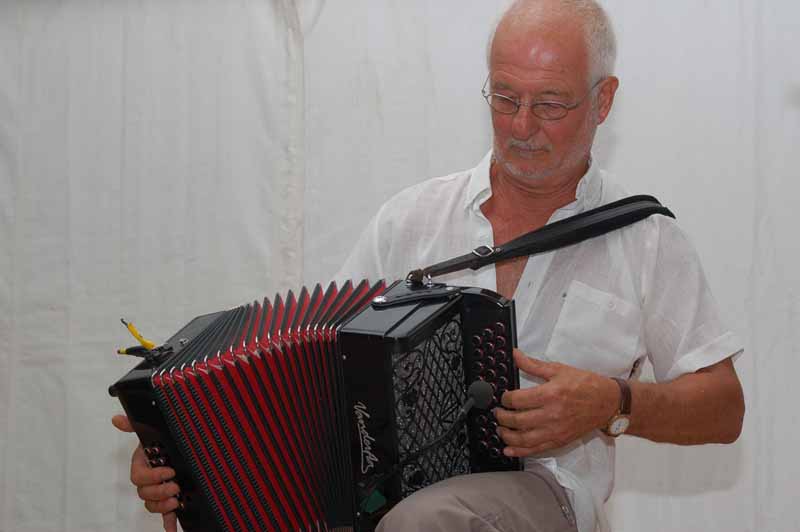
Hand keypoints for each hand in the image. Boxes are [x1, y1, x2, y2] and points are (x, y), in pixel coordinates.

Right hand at [112, 415, 179, 531]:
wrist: (179, 447)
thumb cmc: (162, 442)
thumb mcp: (152, 431)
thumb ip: (134, 425)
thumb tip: (116, 419)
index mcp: (142, 465)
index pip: (139, 477)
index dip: (152, 477)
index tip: (168, 470)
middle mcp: (148, 481)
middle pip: (144, 494)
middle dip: (159, 491)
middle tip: (175, 486)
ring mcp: (157, 492)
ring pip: (152, 505)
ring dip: (163, 506)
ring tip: (176, 500)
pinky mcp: (169, 501)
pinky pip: (165, 516)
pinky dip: (168, 524)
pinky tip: (173, 530)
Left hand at [494, 349, 619, 456]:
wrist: (607, 403)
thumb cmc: (585, 385)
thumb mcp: (559, 369)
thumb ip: (534, 364)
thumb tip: (516, 355)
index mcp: (550, 394)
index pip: (517, 400)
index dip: (505, 399)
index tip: (503, 397)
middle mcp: (551, 415)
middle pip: (517, 420)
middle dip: (502, 417)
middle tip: (497, 413)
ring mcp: (555, 431)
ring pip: (523, 439)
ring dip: (507, 436)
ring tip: (500, 429)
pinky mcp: (559, 441)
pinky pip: (536, 449)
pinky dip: (519, 451)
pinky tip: (508, 449)